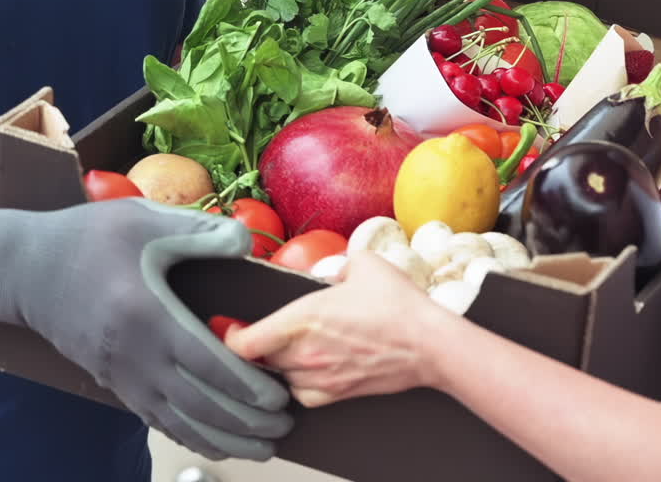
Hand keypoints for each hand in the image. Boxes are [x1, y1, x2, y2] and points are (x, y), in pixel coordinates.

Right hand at [0, 198, 292, 460]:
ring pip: (180, 421)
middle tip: (285, 427)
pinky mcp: (113, 383)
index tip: (280, 397)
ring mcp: (122, 375)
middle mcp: (135, 356)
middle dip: (246, 422)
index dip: (247, 386)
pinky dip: (191, 435)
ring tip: (262, 448)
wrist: (25, 268)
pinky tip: (216, 441)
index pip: (208, 364)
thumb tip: (246, 240)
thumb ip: (198, 231)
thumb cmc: (87, 239)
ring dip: (224, 439)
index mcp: (148, 315)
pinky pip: (157, 419)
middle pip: (200, 404)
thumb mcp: (142, 220)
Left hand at [225, 251, 448, 407]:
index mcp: (302, 318)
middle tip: (263, 335)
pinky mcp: (338, 393)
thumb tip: (334, 275)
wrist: (428, 343)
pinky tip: (309, 371)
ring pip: (282, 378)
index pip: (246, 342)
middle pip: (262, 361)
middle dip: (259, 347)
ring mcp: (321, 377)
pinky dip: (299, 385)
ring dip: (281, 365)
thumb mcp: (365, 263)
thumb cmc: (398, 305)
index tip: (232, 329)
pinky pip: (303, 396)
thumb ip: (339, 265)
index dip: (232, 337)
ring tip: (291, 349)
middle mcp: (305, 353)